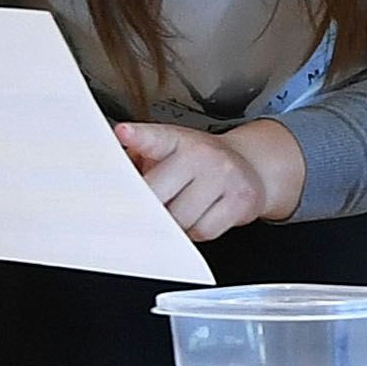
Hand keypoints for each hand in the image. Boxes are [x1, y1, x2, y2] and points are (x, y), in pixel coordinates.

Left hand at [116, 122, 302, 241]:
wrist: (251, 167)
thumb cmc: (200, 163)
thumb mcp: (171, 151)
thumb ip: (140, 160)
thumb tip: (114, 182)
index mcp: (178, 140)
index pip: (156, 138)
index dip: (138, 136)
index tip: (123, 133)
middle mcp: (202, 154)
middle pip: (157, 194)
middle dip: (149, 206)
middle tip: (149, 205)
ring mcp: (223, 177)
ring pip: (180, 219)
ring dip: (174, 223)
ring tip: (182, 206)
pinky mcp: (239, 201)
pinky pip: (202, 231)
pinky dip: (195, 232)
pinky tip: (200, 216)